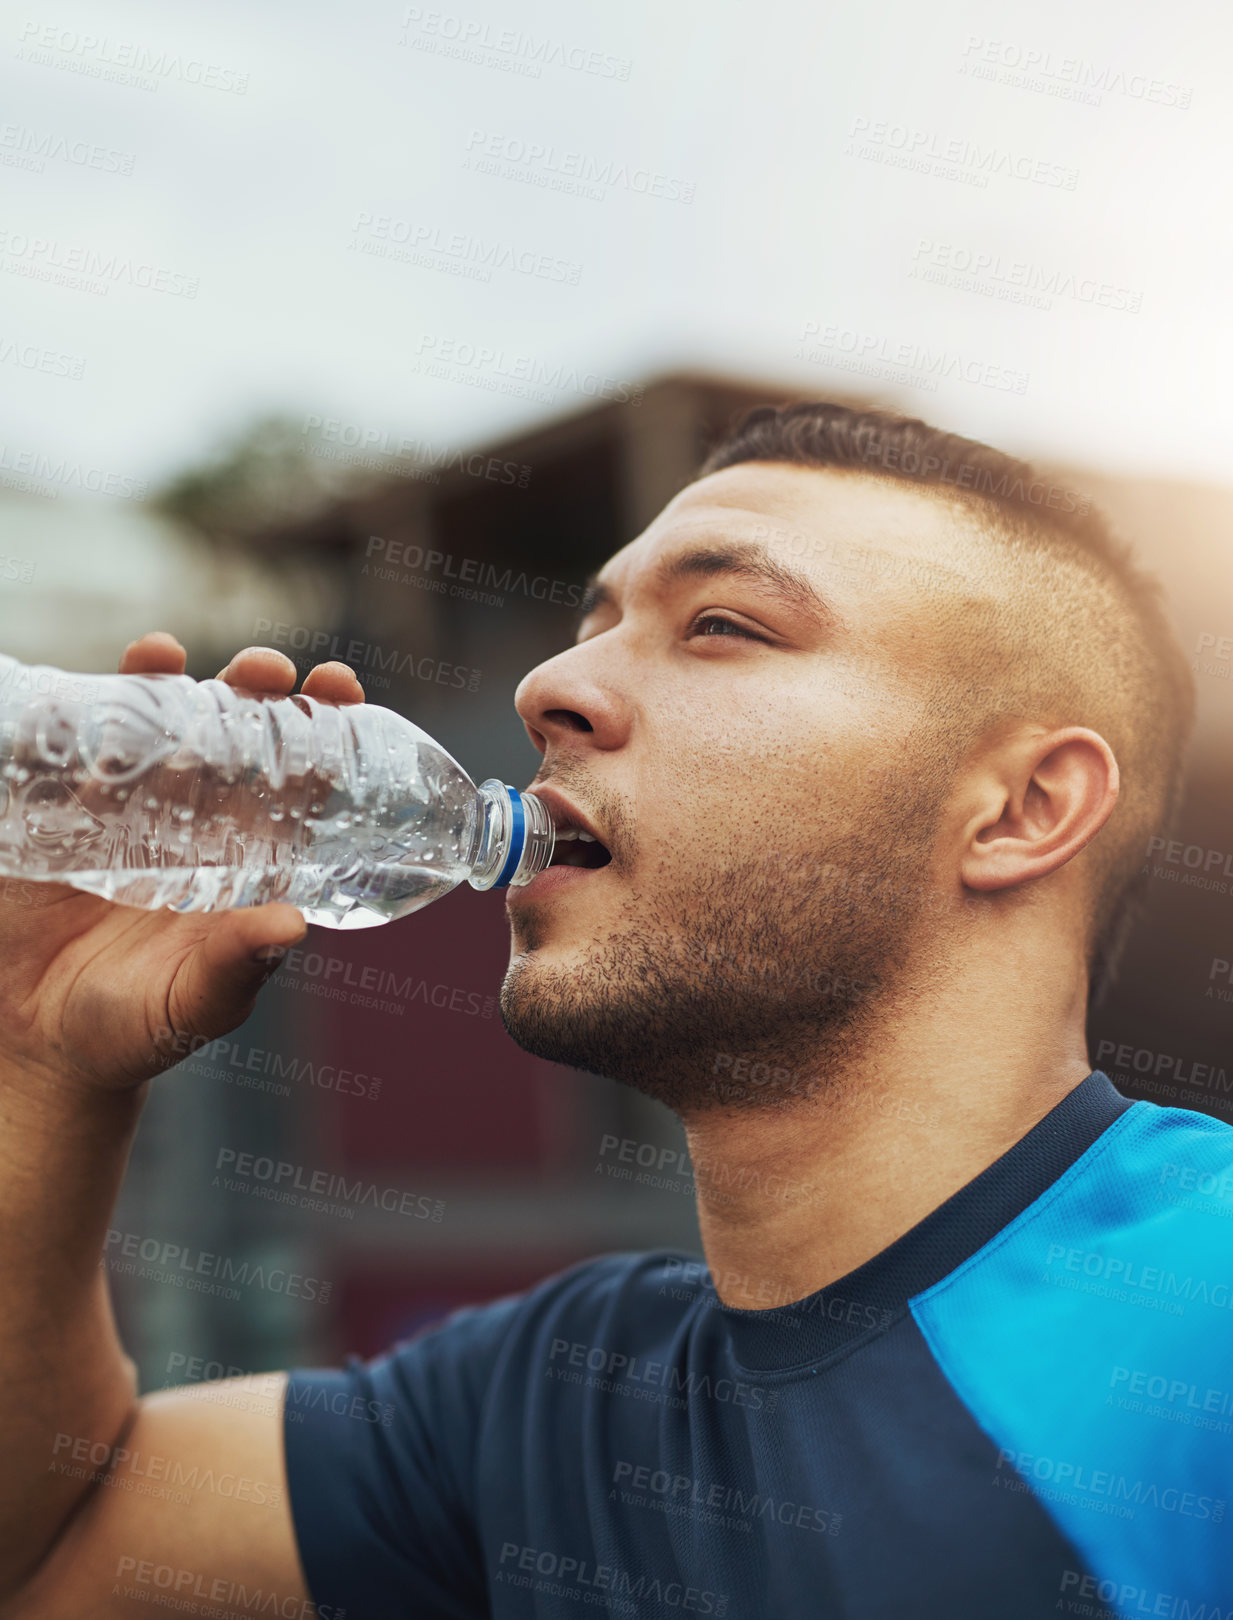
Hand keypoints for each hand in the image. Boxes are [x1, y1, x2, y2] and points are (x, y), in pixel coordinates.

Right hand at [0, 631, 365, 1092]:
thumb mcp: (194, 1003)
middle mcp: (191, 824)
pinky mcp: (58, 818)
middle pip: (230, 736)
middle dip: (250, 691)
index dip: (322, 730)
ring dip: (163, 685)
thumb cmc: (135, 1031)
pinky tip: (93, 692)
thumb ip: (237, 967)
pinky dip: (80, 716)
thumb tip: (290, 926)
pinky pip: (70, 755)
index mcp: (243, 859)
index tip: (342, 684)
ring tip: (165, 655)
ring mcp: (124, 814)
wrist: (40, 1047)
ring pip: (150, 729)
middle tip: (263, 669)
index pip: (295, 780)